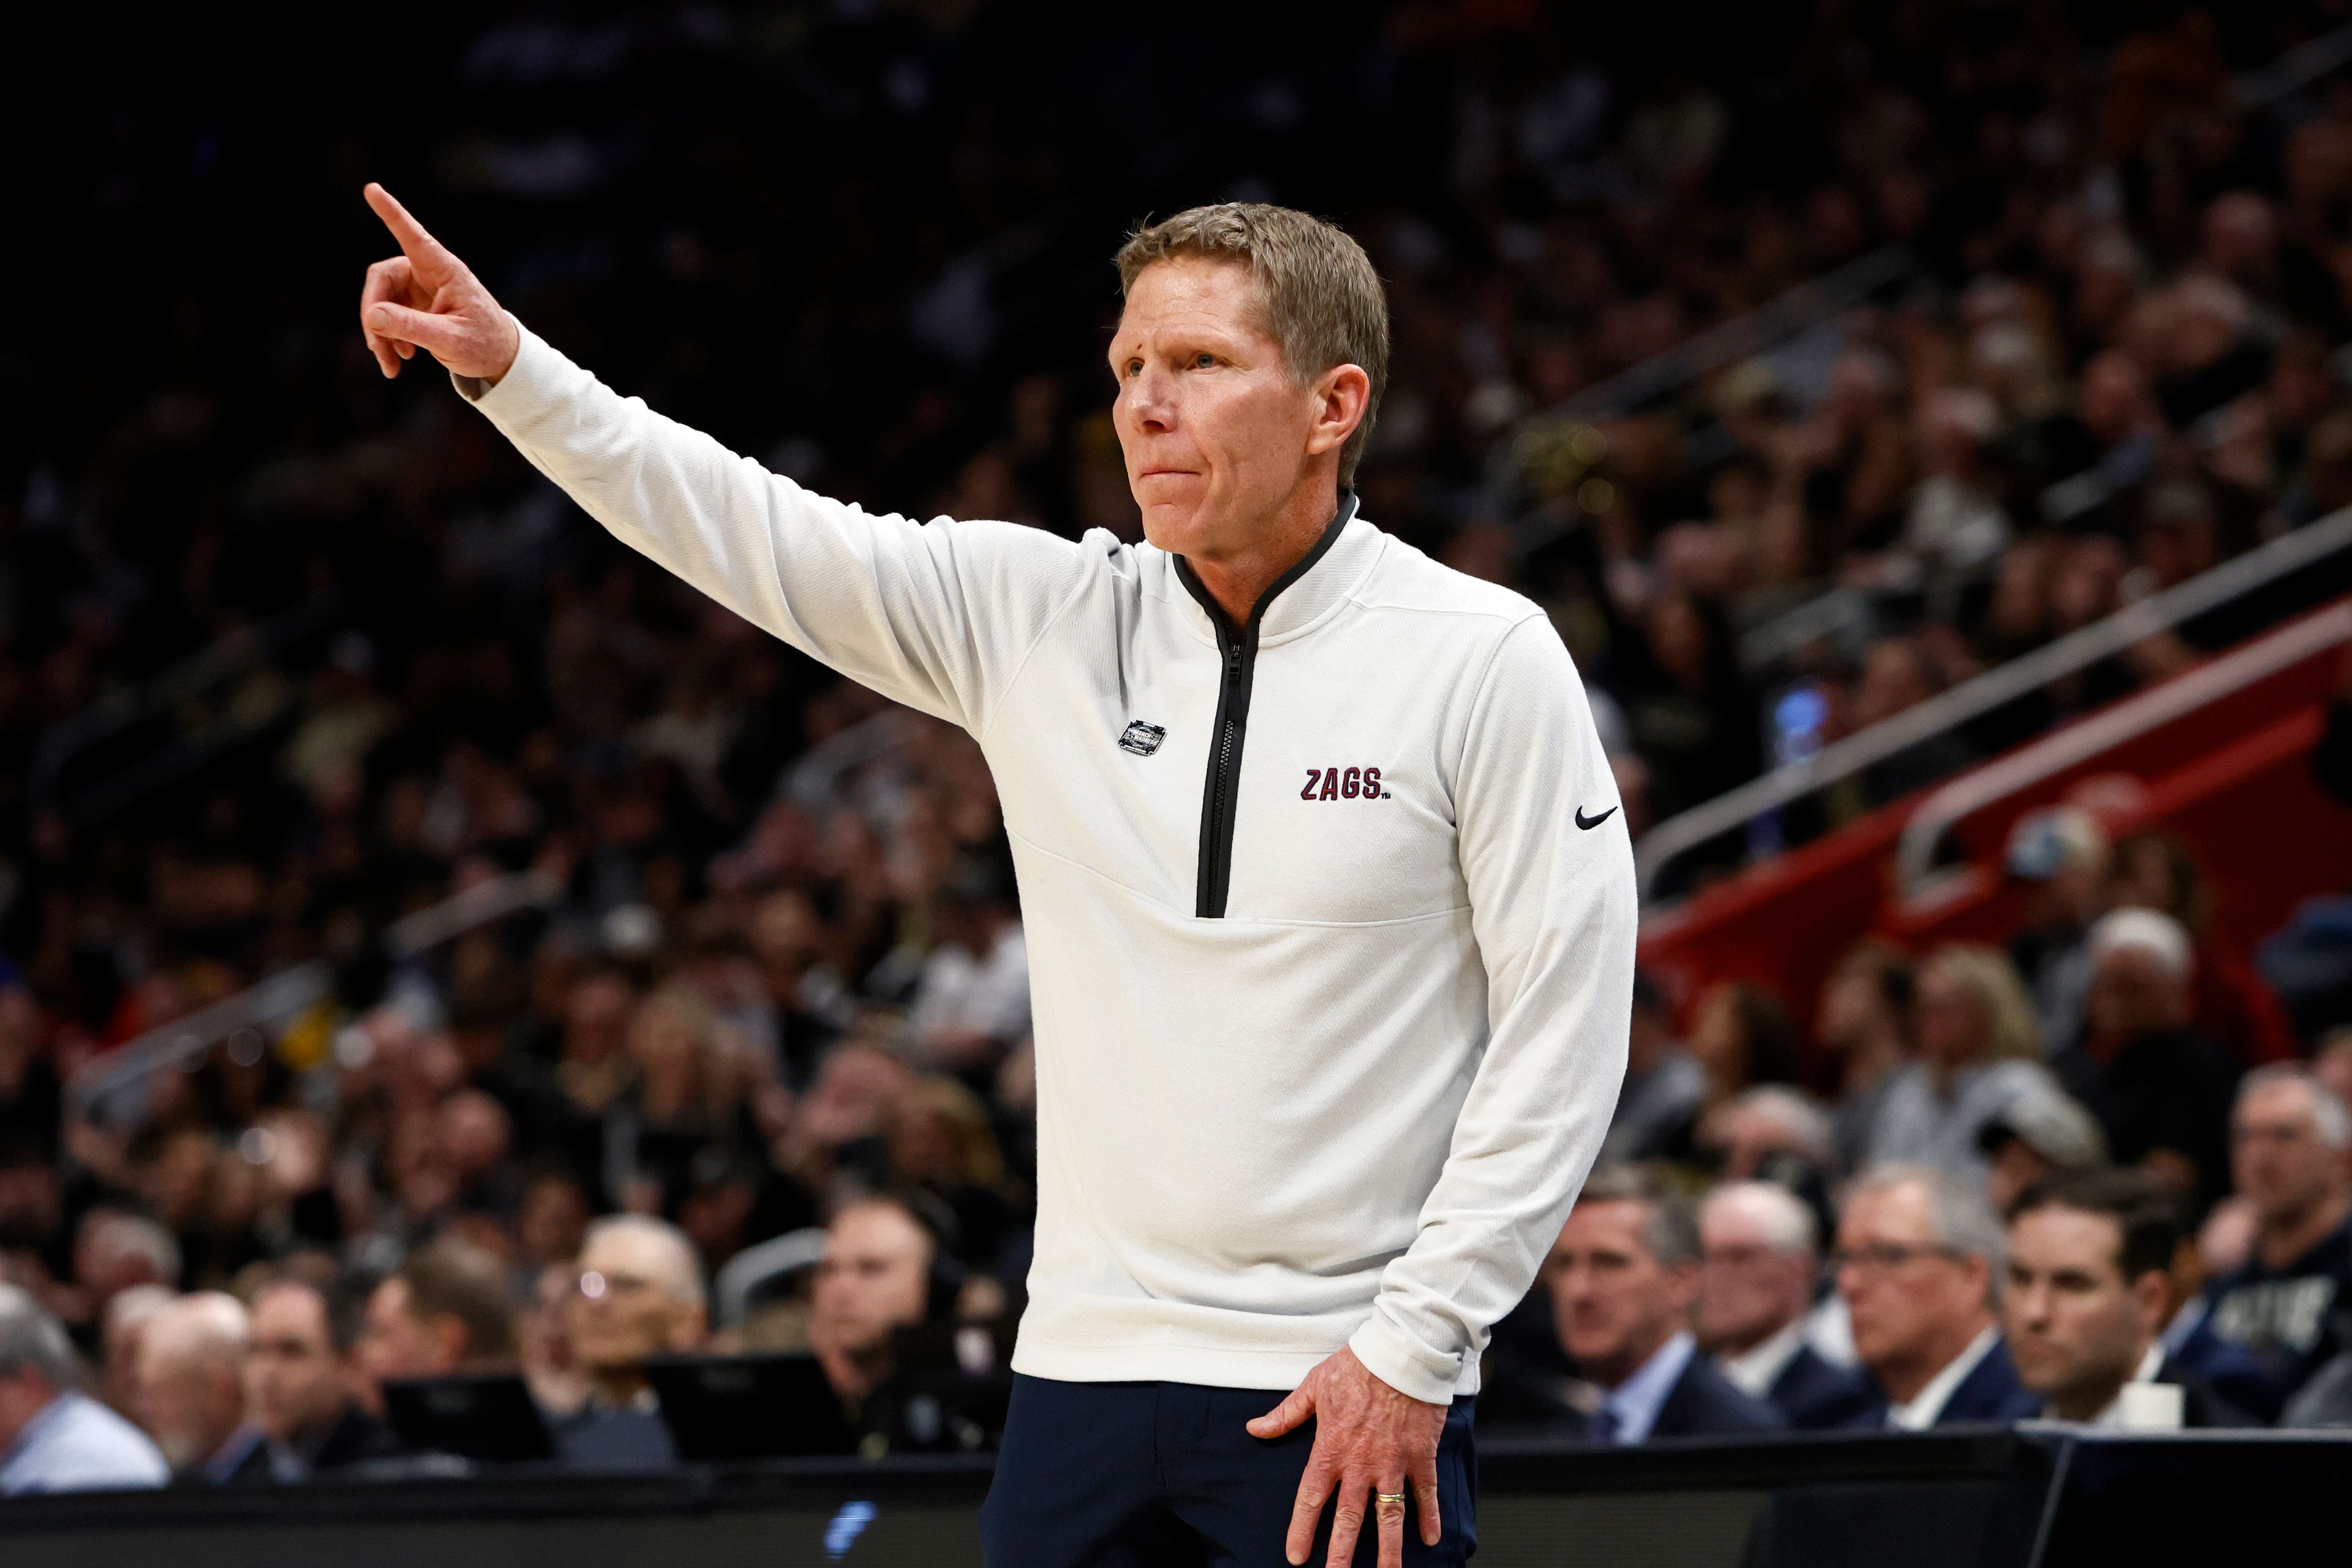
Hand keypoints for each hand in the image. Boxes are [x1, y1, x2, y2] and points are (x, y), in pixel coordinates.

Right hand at [357, 182, 519, 382]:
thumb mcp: (450, 341)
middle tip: (376, 348)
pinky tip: (398, 360)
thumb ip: (412, 327)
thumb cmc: (485, 345)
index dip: (392, 213)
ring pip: (380, 299)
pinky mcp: (414, 304)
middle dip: (373, 313)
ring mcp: (419, 287)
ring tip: (390, 364)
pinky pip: (386, 315)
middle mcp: (429, 272)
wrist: (500, 359)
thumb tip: (372, 315)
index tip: (372, 189)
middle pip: (382, 277)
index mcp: (446, 271)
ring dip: (378, 333)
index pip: (414, 237)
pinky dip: (387, 338)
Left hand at [1247, 1346, 1445, 1567]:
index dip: (1302, 1530)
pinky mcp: (1422, 1456)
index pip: (1311, 1499)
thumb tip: (1254, 1428)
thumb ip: (1286, 1415)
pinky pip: (1426, 1494)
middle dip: (1341, 1554)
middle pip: (1349, 1519)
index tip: (1297, 1556)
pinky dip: (1429, 1517)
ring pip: (1389, 1517)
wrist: (1402, 1351)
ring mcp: (1393, 1463)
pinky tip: (1431, 1540)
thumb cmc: (1356, 1365)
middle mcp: (1361, 1464)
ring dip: (1389, 1551)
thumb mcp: (1314, 1386)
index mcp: (1331, 1448)